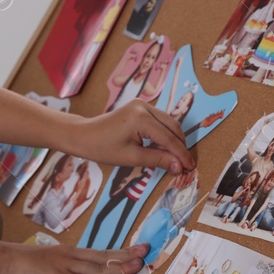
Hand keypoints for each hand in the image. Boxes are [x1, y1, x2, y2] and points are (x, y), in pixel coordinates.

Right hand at [0, 241, 147, 273]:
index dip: (119, 253)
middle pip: (104, 257)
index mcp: (70, 255)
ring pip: (98, 268)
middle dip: (126, 256)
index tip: (137, 250)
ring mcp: (67, 265)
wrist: (2, 261)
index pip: (100, 253)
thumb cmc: (21, 268)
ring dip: (119, 267)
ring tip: (138, 266)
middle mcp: (72, 256)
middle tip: (147, 251)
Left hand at [70, 101, 193, 175]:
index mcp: (140, 118)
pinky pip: (159, 121)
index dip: (181, 155)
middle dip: (180, 146)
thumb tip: (179, 167)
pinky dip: (165, 134)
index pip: (168, 138)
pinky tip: (165, 148)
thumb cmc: (102, 147)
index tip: (190, 168)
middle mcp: (143, 107)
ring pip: (168, 123)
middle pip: (173, 127)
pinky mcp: (139, 107)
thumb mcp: (132, 157)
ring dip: (174, 140)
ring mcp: (141, 105)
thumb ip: (158, 160)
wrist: (83, 135)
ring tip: (177, 159)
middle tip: (186, 165)